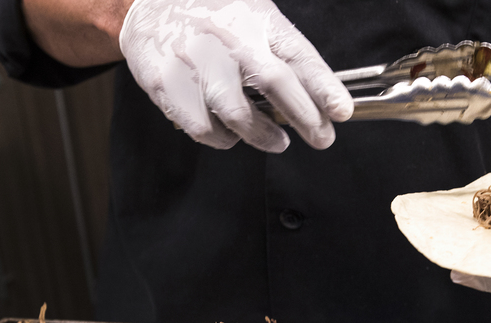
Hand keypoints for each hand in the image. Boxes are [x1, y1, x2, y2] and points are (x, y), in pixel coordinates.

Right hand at [119, 0, 353, 152]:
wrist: (148, 2)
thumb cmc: (210, 14)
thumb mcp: (254, 16)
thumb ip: (283, 52)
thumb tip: (320, 95)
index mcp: (254, 18)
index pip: (297, 53)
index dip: (323, 86)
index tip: (341, 111)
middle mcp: (226, 36)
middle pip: (274, 82)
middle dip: (304, 117)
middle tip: (320, 137)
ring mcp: (195, 60)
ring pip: (237, 114)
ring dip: (262, 136)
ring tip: (275, 141)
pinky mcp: (166, 83)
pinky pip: (202, 127)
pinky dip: (222, 139)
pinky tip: (230, 135)